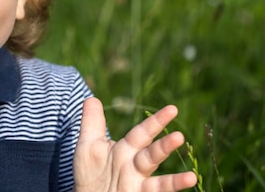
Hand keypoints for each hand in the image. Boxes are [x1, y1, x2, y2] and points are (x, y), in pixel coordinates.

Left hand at [74, 97, 196, 191]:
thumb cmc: (90, 172)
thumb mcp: (88, 145)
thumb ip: (93, 122)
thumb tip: (91, 97)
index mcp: (125, 150)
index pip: (142, 133)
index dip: (156, 122)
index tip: (173, 109)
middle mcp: (135, 167)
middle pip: (152, 155)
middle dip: (164, 147)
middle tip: (179, 136)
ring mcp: (138, 184)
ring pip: (158, 183)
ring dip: (174, 180)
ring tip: (191, 177)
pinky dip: (172, 189)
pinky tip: (187, 186)